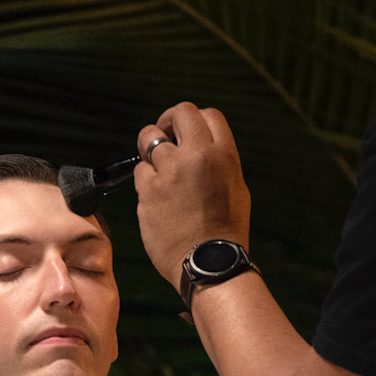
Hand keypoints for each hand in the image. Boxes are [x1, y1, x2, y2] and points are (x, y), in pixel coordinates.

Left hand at [135, 103, 251, 290]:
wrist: (208, 262)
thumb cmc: (224, 231)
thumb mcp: (236, 188)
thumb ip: (217, 161)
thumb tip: (198, 144)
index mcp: (224, 155)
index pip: (207, 114)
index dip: (193, 120)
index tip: (184, 132)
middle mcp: (197, 157)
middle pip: (178, 113)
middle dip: (168, 122)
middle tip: (164, 137)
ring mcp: (171, 172)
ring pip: (149, 138)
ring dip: (150, 150)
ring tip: (159, 170)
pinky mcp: (149, 190)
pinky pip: (139, 170)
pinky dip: (145, 180)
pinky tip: (157, 197)